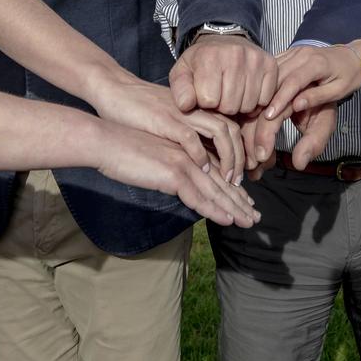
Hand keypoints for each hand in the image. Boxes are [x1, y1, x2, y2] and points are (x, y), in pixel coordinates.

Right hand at [89, 73, 245, 176]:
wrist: (113, 90)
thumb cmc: (137, 110)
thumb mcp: (170, 122)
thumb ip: (186, 137)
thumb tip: (201, 163)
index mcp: (198, 110)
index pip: (231, 129)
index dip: (240, 154)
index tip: (241, 176)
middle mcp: (195, 110)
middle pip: (232, 132)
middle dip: (240, 159)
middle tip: (240, 182)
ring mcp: (182, 114)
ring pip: (220, 132)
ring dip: (229, 158)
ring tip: (229, 179)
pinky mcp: (165, 120)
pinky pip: (190, 136)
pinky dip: (199, 154)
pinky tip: (203, 168)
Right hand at [91, 119, 259, 227]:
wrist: (105, 138)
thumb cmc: (122, 145)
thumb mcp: (153, 153)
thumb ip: (169, 165)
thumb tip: (176, 180)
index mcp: (189, 146)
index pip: (218, 169)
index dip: (233, 188)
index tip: (245, 203)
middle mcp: (192, 151)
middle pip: (223, 178)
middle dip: (240, 200)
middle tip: (255, 216)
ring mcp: (185, 159)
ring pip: (217, 188)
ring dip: (234, 207)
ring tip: (248, 221)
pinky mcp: (174, 169)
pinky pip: (199, 194)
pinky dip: (214, 209)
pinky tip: (226, 219)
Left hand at [169, 34, 278, 118]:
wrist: (224, 41)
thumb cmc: (201, 62)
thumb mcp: (182, 73)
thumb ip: (180, 90)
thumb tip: (186, 106)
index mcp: (209, 57)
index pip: (209, 100)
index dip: (205, 103)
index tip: (204, 95)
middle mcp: (234, 55)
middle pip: (230, 106)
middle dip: (222, 107)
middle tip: (219, 96)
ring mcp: (255, 59)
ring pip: (248, 105)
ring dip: (239, 105)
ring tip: (232, 94)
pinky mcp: (270, 64)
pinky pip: (265, 99)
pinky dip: (256, 101)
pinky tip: (246, 92)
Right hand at [244, 43, 360, 170]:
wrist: (351, 56)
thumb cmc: (348, 77)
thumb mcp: (339, 91)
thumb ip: (317, 97)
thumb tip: (296, 106)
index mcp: (317, 63)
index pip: (294, 81)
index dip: (280, 98)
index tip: (269, 116)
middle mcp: (302, 53)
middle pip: (278, 76)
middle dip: (266, 97)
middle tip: (255, 117)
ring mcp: (294, 51)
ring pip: (272, 71)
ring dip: (261, 89)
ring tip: (252, 110)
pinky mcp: (289, 52)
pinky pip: (273, 67)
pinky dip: (264, 81)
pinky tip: (257, 96)